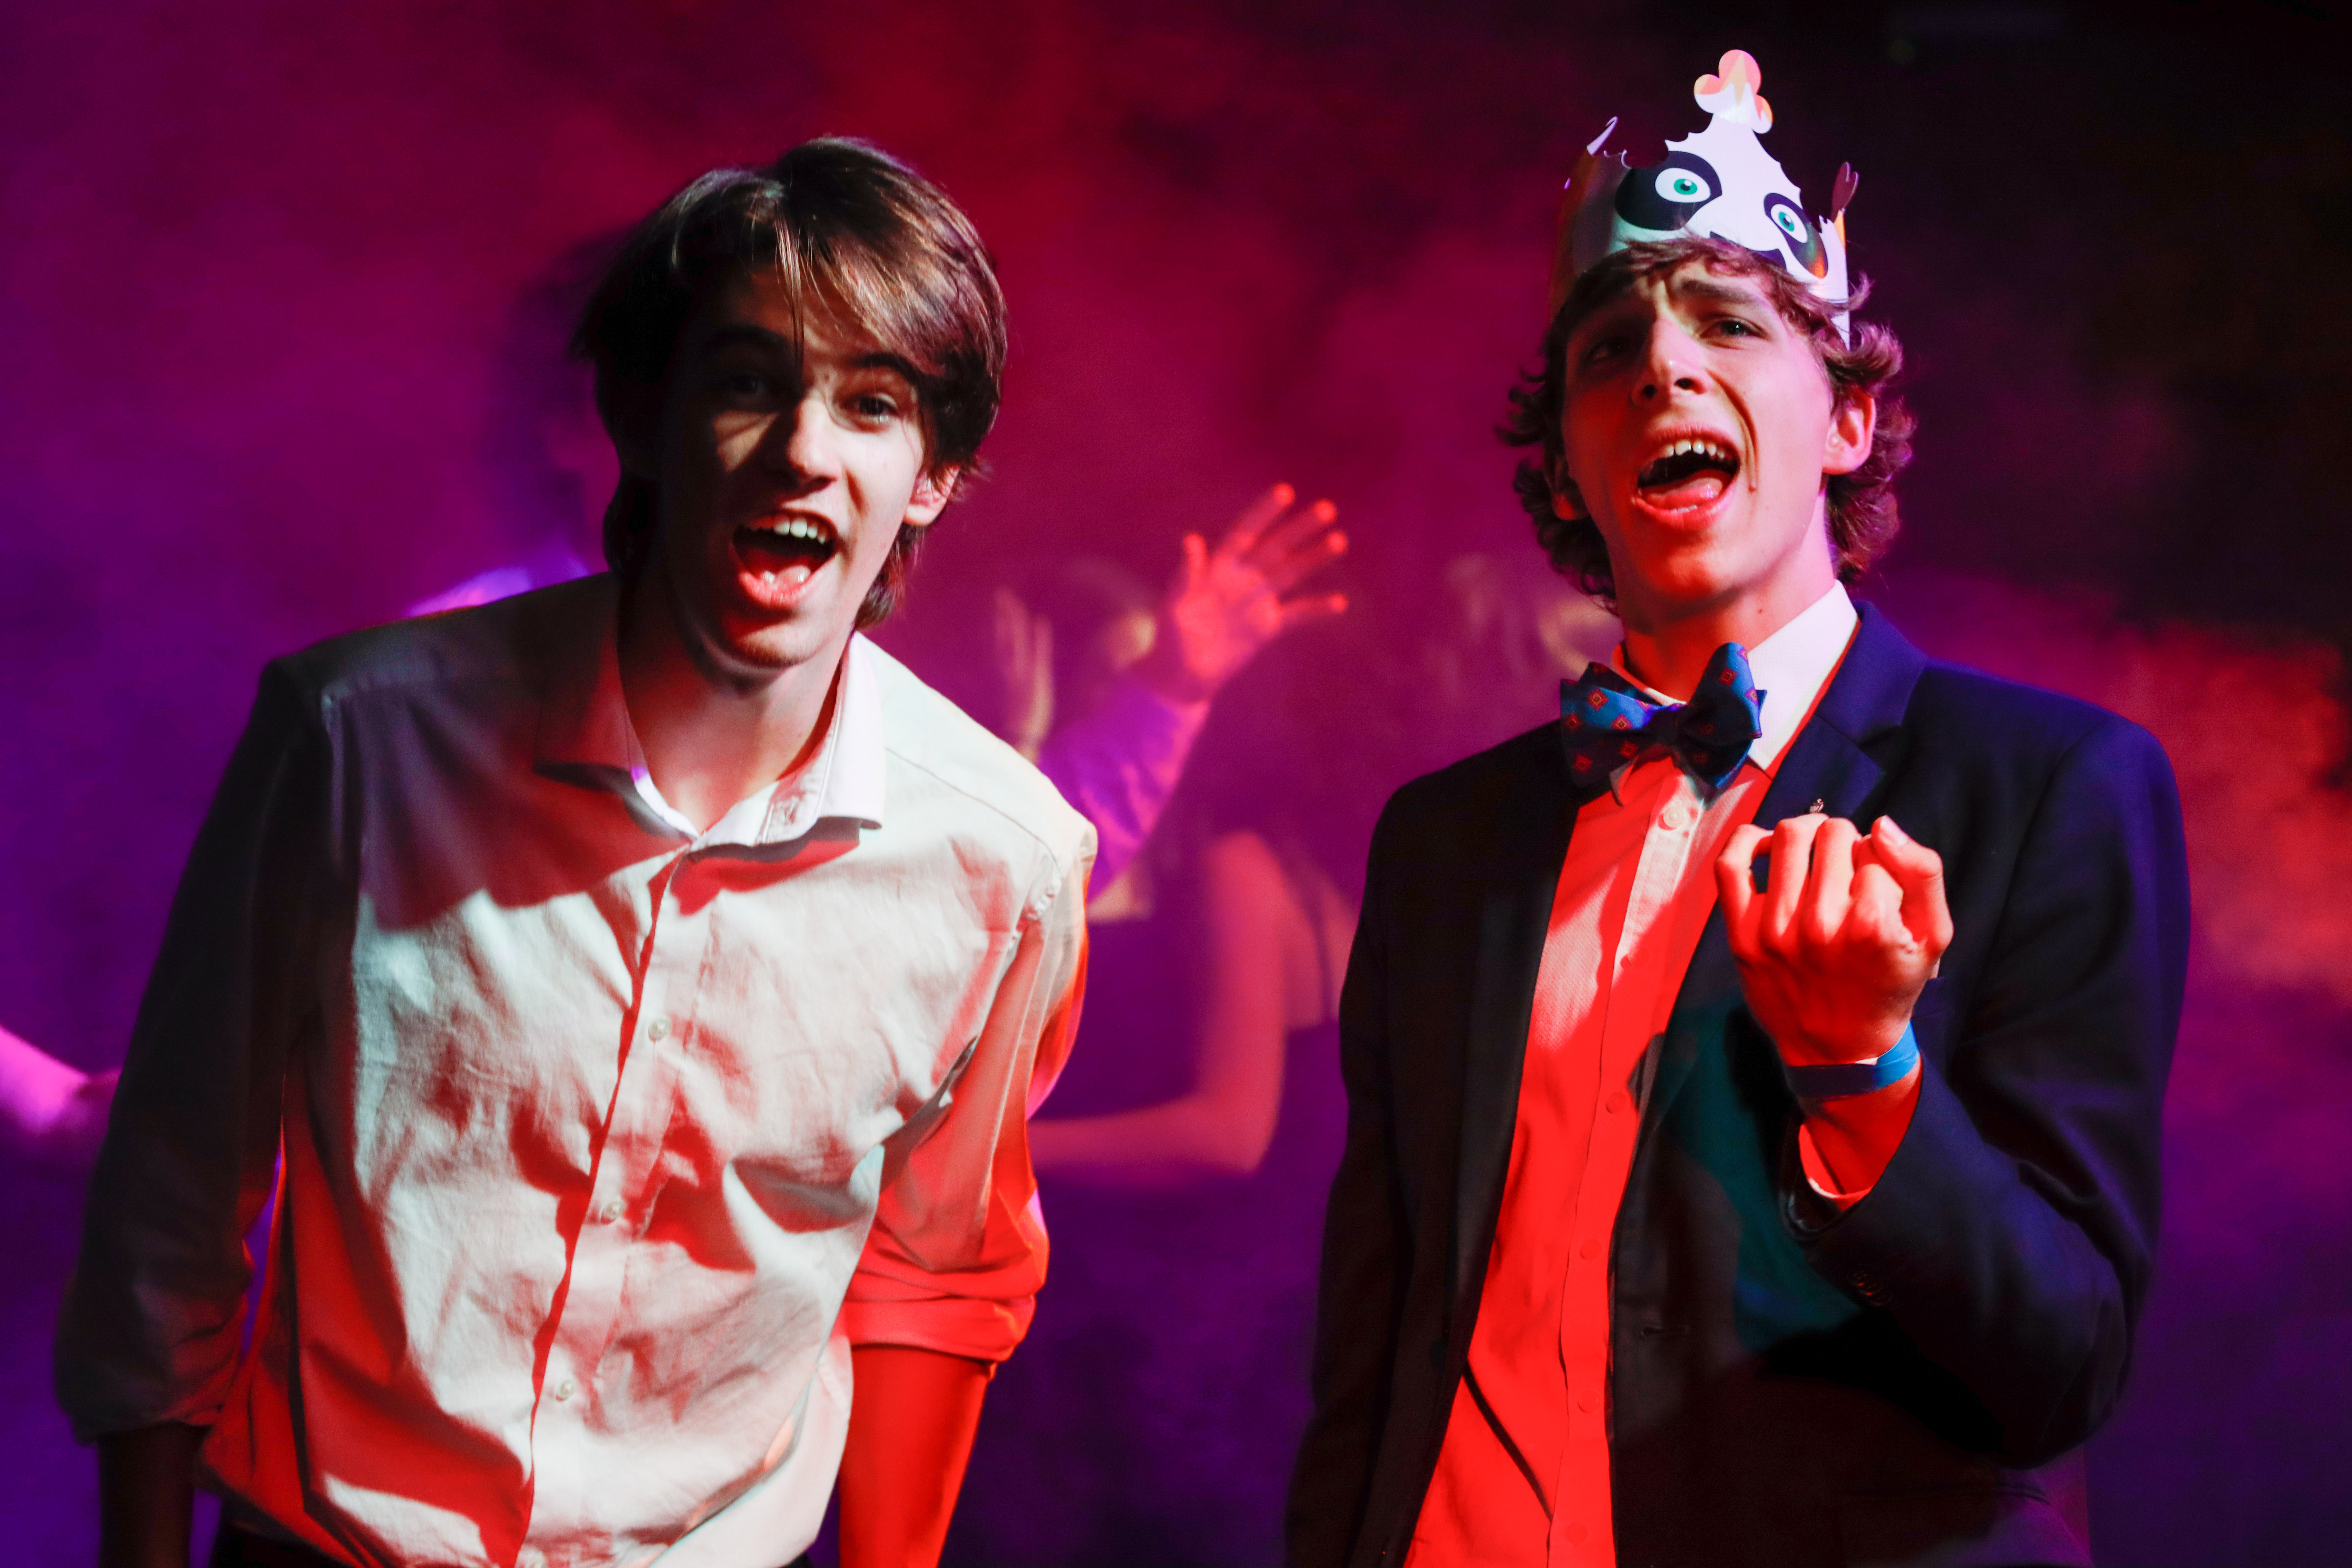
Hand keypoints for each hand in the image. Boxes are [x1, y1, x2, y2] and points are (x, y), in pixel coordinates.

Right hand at [991, 586, 1053, 760]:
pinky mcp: (1035, 680)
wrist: (1022, 740)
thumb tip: (1017, 680)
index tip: (1000, 608)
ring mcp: (1022, 674)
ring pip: (1016, 641)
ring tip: (1013, 601)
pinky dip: (1039, 639)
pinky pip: (1037, 655)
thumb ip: (1016, 686)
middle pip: (1006, 637)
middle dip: (1005, 616)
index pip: (1003, 644)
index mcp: (1009, 675)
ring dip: (1015, 621)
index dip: (1001, 626)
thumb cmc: (1022, 723)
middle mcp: (1012, 671)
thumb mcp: (1020, 700)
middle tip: (1002, 594)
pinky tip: (1041, 621)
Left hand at [1135, 483, 1347, 703]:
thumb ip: (1186, 575)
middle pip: (1275, 547)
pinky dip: (1317, 609)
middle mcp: (1242, 579)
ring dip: (1314, 557)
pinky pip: (1297, 615)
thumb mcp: (1175, 605)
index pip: (1245, 532)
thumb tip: (1192, 539)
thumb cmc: (1171, 637)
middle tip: (1326, 509)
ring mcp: (1257, 602)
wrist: (1182, 675)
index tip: (1285, 492)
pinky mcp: (1266, 628)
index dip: (1264, 513)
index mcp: (1218, 568)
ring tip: (1338, 540)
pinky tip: (1339, 602)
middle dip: (1300, 528)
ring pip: (1290, 573)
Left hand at [1714, 814, 1952, 1065]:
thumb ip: (1922, 872)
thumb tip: (1882, 826)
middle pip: (1833, 835)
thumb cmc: (1890, 985)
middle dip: (1846, 841)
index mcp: (1872, 926)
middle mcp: (1820, 927)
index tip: (1877, 884)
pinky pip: (1730, 865)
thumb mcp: (1933, 936)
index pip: (1875, 850)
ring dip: (1808, 835)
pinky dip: (1747, 840)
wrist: (1841, 1048)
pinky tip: (1767, 846)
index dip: (1879, 859)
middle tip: (1847, 867)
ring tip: (1817, 854)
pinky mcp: (1741, 936)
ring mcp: (1775, 931)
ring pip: (1789, 837)